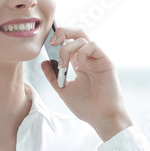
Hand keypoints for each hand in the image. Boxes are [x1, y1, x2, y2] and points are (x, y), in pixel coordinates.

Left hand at [40, 25, 133, 140]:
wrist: (102, 118)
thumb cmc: (86, 107)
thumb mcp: (63, 90)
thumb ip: (53, 76)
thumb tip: (43, 62)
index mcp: (79, 63)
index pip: (69, 42)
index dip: (58, 38)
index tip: (47, 44)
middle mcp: (88, 58)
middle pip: (77, 33)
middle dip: (63, 32)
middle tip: (53, 42)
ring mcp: (97, 58)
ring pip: (82, 37)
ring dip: (68, 48)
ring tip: (64, 65)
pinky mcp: (106, 61)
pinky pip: (93, 46)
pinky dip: (81, 53)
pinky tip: (78, 67)